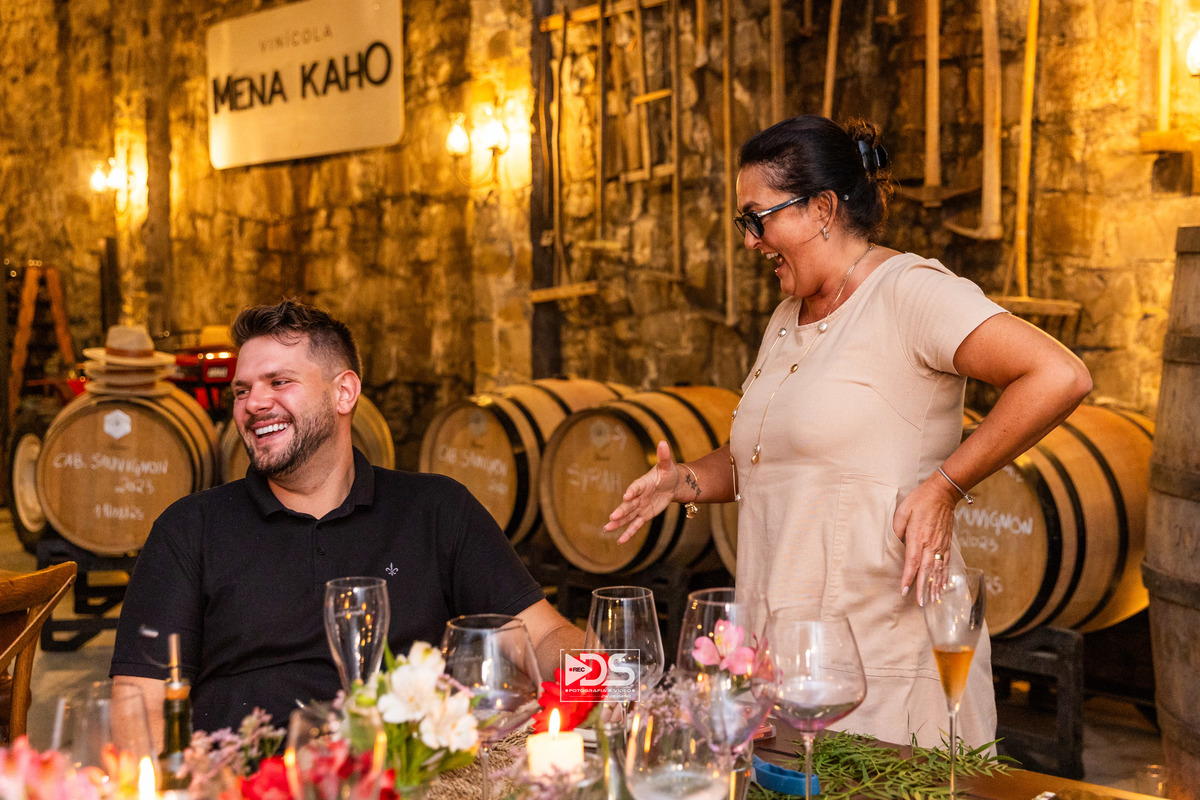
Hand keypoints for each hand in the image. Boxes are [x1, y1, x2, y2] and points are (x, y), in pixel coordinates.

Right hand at [603, 440, 678, 543]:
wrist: (673, 484)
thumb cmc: (668, 472)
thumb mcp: (667, 465)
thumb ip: (664, 456)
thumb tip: (663, 442)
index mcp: (642, 483)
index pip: (636, 487)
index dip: (632, 491)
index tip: (627, 496)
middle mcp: (638, 496)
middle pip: (629, 505)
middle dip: (621, 511)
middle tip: (612, 517)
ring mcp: (640, 506)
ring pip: (628, 516)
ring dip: (618, 523)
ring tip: (607, 529)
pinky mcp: (644, 515)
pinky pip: (635, 525)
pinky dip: (628, 533)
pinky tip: (620, 541)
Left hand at [892, 474, 959, 603]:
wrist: (942, 493)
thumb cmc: (920, 500)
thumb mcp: (902, 511)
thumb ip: (897, 530)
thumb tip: (896, 544)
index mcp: (917, 537)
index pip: (912, 562)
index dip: (908, 578)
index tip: (904, 590)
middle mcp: (930, 544)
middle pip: (926, 570)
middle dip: (923, 588)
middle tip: (921, 604)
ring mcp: (941, 544)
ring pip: (938, 569)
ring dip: (935, 585)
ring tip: (933, 600)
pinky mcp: (947, 543)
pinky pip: (946, 563)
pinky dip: (944, 576)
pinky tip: (943, 585)